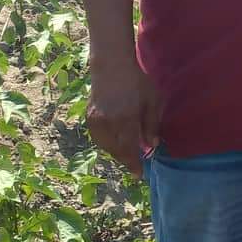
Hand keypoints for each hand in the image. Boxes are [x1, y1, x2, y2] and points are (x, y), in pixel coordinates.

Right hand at [86, 59, 162, 177]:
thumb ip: (151, 124)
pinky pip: (98, 138)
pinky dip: (108, 144)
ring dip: (117, 152)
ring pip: (106, 146)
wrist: (111, 66)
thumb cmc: (137, 81)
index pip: (129, 149)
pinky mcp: (89, 117)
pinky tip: (117, 142)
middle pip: (116, 150)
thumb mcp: (152, 101)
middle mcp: (108, 122)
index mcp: (126, 118)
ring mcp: (96, 120)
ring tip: (128, 153)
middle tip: (136, 164)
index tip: (140, 175)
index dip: (134, 164)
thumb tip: (152, 146)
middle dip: (126, 159)